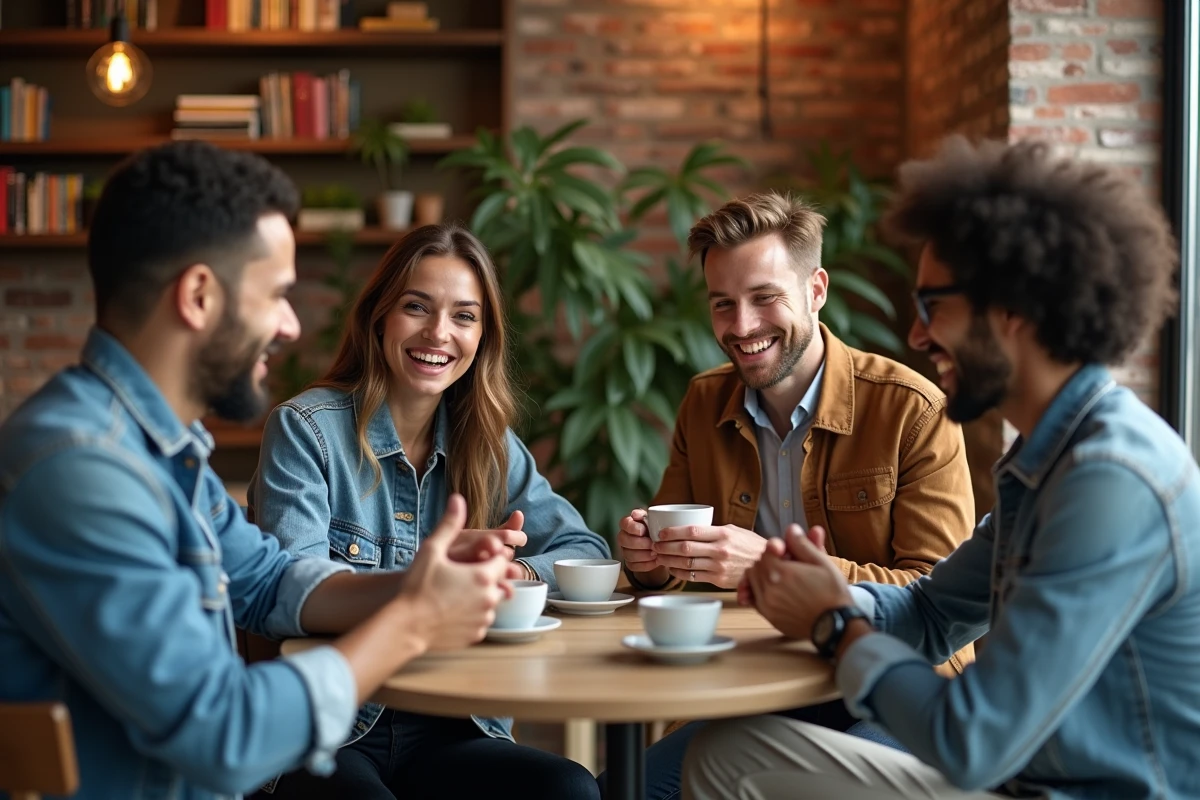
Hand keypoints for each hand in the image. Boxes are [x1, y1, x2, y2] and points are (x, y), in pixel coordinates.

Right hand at [401, 494, 513, 649]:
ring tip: (453, 594)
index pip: (500, 559)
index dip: (487, 556)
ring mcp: (484, 619)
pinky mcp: (477, 635)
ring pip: (490, 602)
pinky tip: (451, 611)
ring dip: (479, 597)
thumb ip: (449, 525)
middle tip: (458, 577)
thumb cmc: (416, 587)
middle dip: (483, 577)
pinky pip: (480, 620)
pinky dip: (471, 615)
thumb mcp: (432, 551)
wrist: (404, 627)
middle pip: (497, 581)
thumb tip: (458, 499)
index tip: (470, 558)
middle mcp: (490, 598)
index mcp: (484, 575)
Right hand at [617, 509, 659, 573]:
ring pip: (629, 555)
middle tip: (653, 544)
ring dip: (644, 555)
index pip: (624, 524)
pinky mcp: (630, 563)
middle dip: (640, 543)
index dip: (633, 528)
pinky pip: (634, 566)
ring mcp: (625, 550)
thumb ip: (645, 515)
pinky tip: (655, 561)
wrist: (661, 544)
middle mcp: (623, 537)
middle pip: (624, 541)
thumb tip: (635, 514)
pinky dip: (646, 565)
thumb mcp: (653, 519)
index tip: (643, 531)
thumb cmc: (656, 529)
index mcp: (628, 523)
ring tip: (656, 554)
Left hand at [653, 523, 767, 587]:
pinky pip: (694, 576)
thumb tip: (691, 529)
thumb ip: (714, 530)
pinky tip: (672, 568)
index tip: (661, 533)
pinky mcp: (719, 580)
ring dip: (669, 560)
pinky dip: (679, 572)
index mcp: (723, 533)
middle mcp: (720, 550)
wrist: (768, 565)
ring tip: (659, 556)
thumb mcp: (736, 531)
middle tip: (655, 545)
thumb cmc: (750, 546)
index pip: (692, 531)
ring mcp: (719, 566)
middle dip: (666, 546)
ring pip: (687, 563)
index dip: (673, 532)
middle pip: (685, 547)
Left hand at [745, 525, 854, 639]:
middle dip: (769, 561)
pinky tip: (776, 590)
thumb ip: (803, 544)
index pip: (766, 552)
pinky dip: (760, 591)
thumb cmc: (832, 593)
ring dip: (763, 575)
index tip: (788, 552)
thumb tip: (791, 529)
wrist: (836, 624)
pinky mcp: (769, 617)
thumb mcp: (822, 562)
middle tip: (786, 564)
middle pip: (757, 565)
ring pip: (753, 580)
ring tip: (782, 577)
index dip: (777, 549)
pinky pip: (754, 598)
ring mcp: (767, 604)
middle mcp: (769, 588)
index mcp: (781, 572)